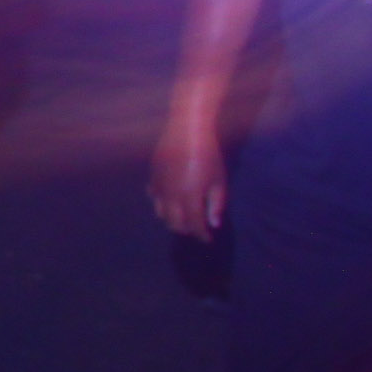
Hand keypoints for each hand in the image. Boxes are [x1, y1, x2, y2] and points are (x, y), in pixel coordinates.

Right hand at [149, 112, 228, 240]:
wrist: (187, 132)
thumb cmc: (208, 156)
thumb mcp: (219, 181)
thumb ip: (216, 204)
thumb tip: (213, 223)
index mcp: (189, 198)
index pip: (194, 225)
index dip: (201, 235)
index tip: (208, 239)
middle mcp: (170, 197)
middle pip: (175, 223)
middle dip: (187, 229)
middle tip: (197, 228)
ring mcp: (158, 187)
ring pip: (161, 213)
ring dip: (172, 219)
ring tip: (183, 217)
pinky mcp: (152, 178)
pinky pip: (153, 197)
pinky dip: (162, 204)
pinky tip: (170, 199)